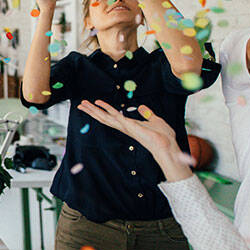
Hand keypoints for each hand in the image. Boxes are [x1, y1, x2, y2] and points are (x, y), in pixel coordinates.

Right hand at [76, 100, 192, 179]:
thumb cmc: (163, 136)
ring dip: (94, 110)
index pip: (111, 117)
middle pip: (104, 118)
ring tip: (83, 104)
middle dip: (92, 111)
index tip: (93, 103)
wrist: (168, 146)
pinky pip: (117, 117)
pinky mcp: (131, 127)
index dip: (101, 110)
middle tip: (80, 104)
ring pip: (106, 117)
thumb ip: (147, 114)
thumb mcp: (155, 120)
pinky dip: (108, 110)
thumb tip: (141, 107)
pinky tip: (99, 105)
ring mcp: (126, 127)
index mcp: (128, 125)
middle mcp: (124, 127)